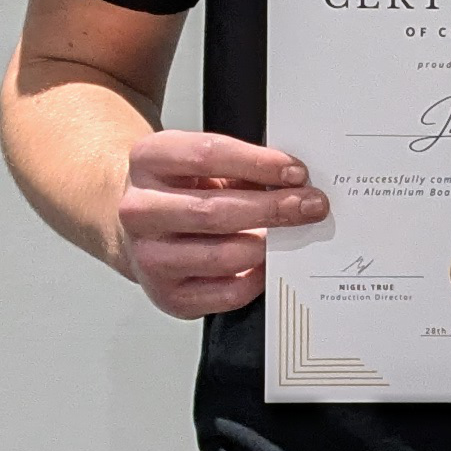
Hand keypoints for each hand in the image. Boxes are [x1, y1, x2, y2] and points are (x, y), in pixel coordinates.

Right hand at [116, 131, 328, 319]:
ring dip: (267, 246)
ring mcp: (148, 256)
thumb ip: (243, 166)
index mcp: (149, 160)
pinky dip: (256, 280)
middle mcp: (139, 209)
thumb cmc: (182, 187)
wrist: (141, 225)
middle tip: (311, 205)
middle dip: (272, 208)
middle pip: (214, 211)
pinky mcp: (166, 295)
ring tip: (293, 234)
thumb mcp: (202, 161)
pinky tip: (269, 264)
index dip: (258, 163)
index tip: (297, 172)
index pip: (207, 156)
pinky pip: (225, 293)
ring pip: (220, 256)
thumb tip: (296, 182)